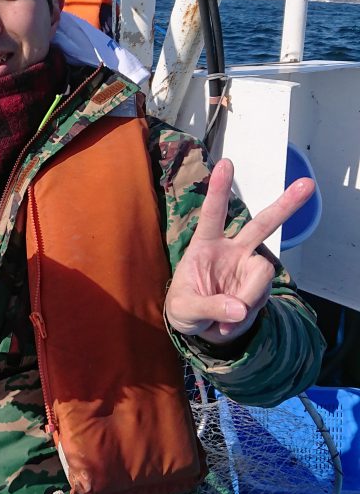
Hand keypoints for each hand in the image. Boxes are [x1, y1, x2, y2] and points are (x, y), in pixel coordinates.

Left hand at [165, 159, 314, 344]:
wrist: (201, 329)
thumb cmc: (185, 308)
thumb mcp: (185, 310)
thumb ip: (209, 307)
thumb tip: (240, 309)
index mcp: (205, 245)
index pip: (213, 214)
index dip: (219, 190)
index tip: (227, 164)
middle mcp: (232, 250)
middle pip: (261, 225)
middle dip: (285, 206)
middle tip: (307, 185)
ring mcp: (248, 268)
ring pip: (264, 272)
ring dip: (248, 297)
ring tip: (228, 317)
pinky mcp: (258, 286)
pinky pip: (261, 297)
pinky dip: (246, 314)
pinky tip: (231, 321)